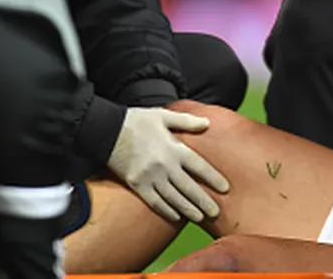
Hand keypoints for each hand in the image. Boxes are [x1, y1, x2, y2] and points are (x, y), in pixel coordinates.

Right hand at [106, 107, 230, 222]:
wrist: (106, 130)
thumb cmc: (137, 120)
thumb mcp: (163, 115)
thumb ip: (186, 121)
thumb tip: (207, 123)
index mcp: (173, 147)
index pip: (199, 166)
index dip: (213, 178)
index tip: (226, 188)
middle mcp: (164, 165)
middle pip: (189, 187)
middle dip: (204, 201)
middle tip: (216, 212)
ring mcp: (150, 177)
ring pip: (174, 198)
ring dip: (188, 209)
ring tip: (200, 217)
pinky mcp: (137, 184)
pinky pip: (155, 202)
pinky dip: (167, 211)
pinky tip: (176, 217)